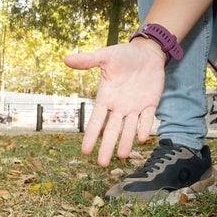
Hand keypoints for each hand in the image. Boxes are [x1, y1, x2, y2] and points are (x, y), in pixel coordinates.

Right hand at [64, 40, 165, 166]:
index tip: (85, 151)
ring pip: (129, 129)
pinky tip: (142, 138)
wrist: (147, 53)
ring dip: (126, 142)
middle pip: (112, 130)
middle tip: (102, 164)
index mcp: (106, 98)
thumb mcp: (105, 56)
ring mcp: (134, 107)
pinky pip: (147, 119)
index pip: (97, 120)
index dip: (92, 135)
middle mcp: (119, 107)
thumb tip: (66, 59)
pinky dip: (144, 128)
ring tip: (122, 156)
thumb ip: (88, 60)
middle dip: (107, 146)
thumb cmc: (124, 55)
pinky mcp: (150, 104)